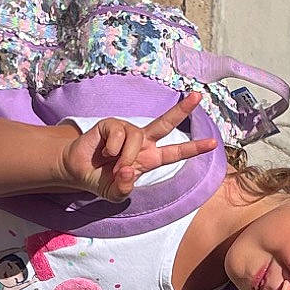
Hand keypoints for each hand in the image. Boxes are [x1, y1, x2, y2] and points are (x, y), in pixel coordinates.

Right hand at [58, 91, 218, 200]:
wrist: (76, 170)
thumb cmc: (100, 180)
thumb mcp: (115, 193)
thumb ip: (125, 188)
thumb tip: (128, 170)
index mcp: (149, 158)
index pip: (175, 152)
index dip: (194, 148)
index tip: (213, 143)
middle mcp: (142, 142)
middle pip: (166, 123)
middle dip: (182, 110)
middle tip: (197, 96)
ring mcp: (127, 131)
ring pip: (137, 136)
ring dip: (125, 156)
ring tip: (112, 164)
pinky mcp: (112, 124)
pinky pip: (119, 135)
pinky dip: (111, 149)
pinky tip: (103, 153)